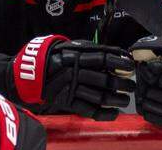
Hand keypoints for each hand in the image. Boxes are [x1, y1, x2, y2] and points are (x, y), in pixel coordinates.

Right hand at [9, 35, 133, 119]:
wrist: (30, 72)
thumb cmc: (55, 57)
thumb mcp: (70, 46)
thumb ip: (91, 50)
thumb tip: (119, 54)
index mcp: (75, 56)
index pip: (103, 58)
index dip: (119, 62)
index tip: (131, 65)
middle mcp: (74, 72)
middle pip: (105, 79)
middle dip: (123, 84)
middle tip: (131, 86)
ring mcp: (71, 88)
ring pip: (100, 96)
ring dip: (117, 99)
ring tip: (125, 99)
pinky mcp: (68, 102)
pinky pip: (90, 110)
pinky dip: (104, 113)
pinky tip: (114, 112)